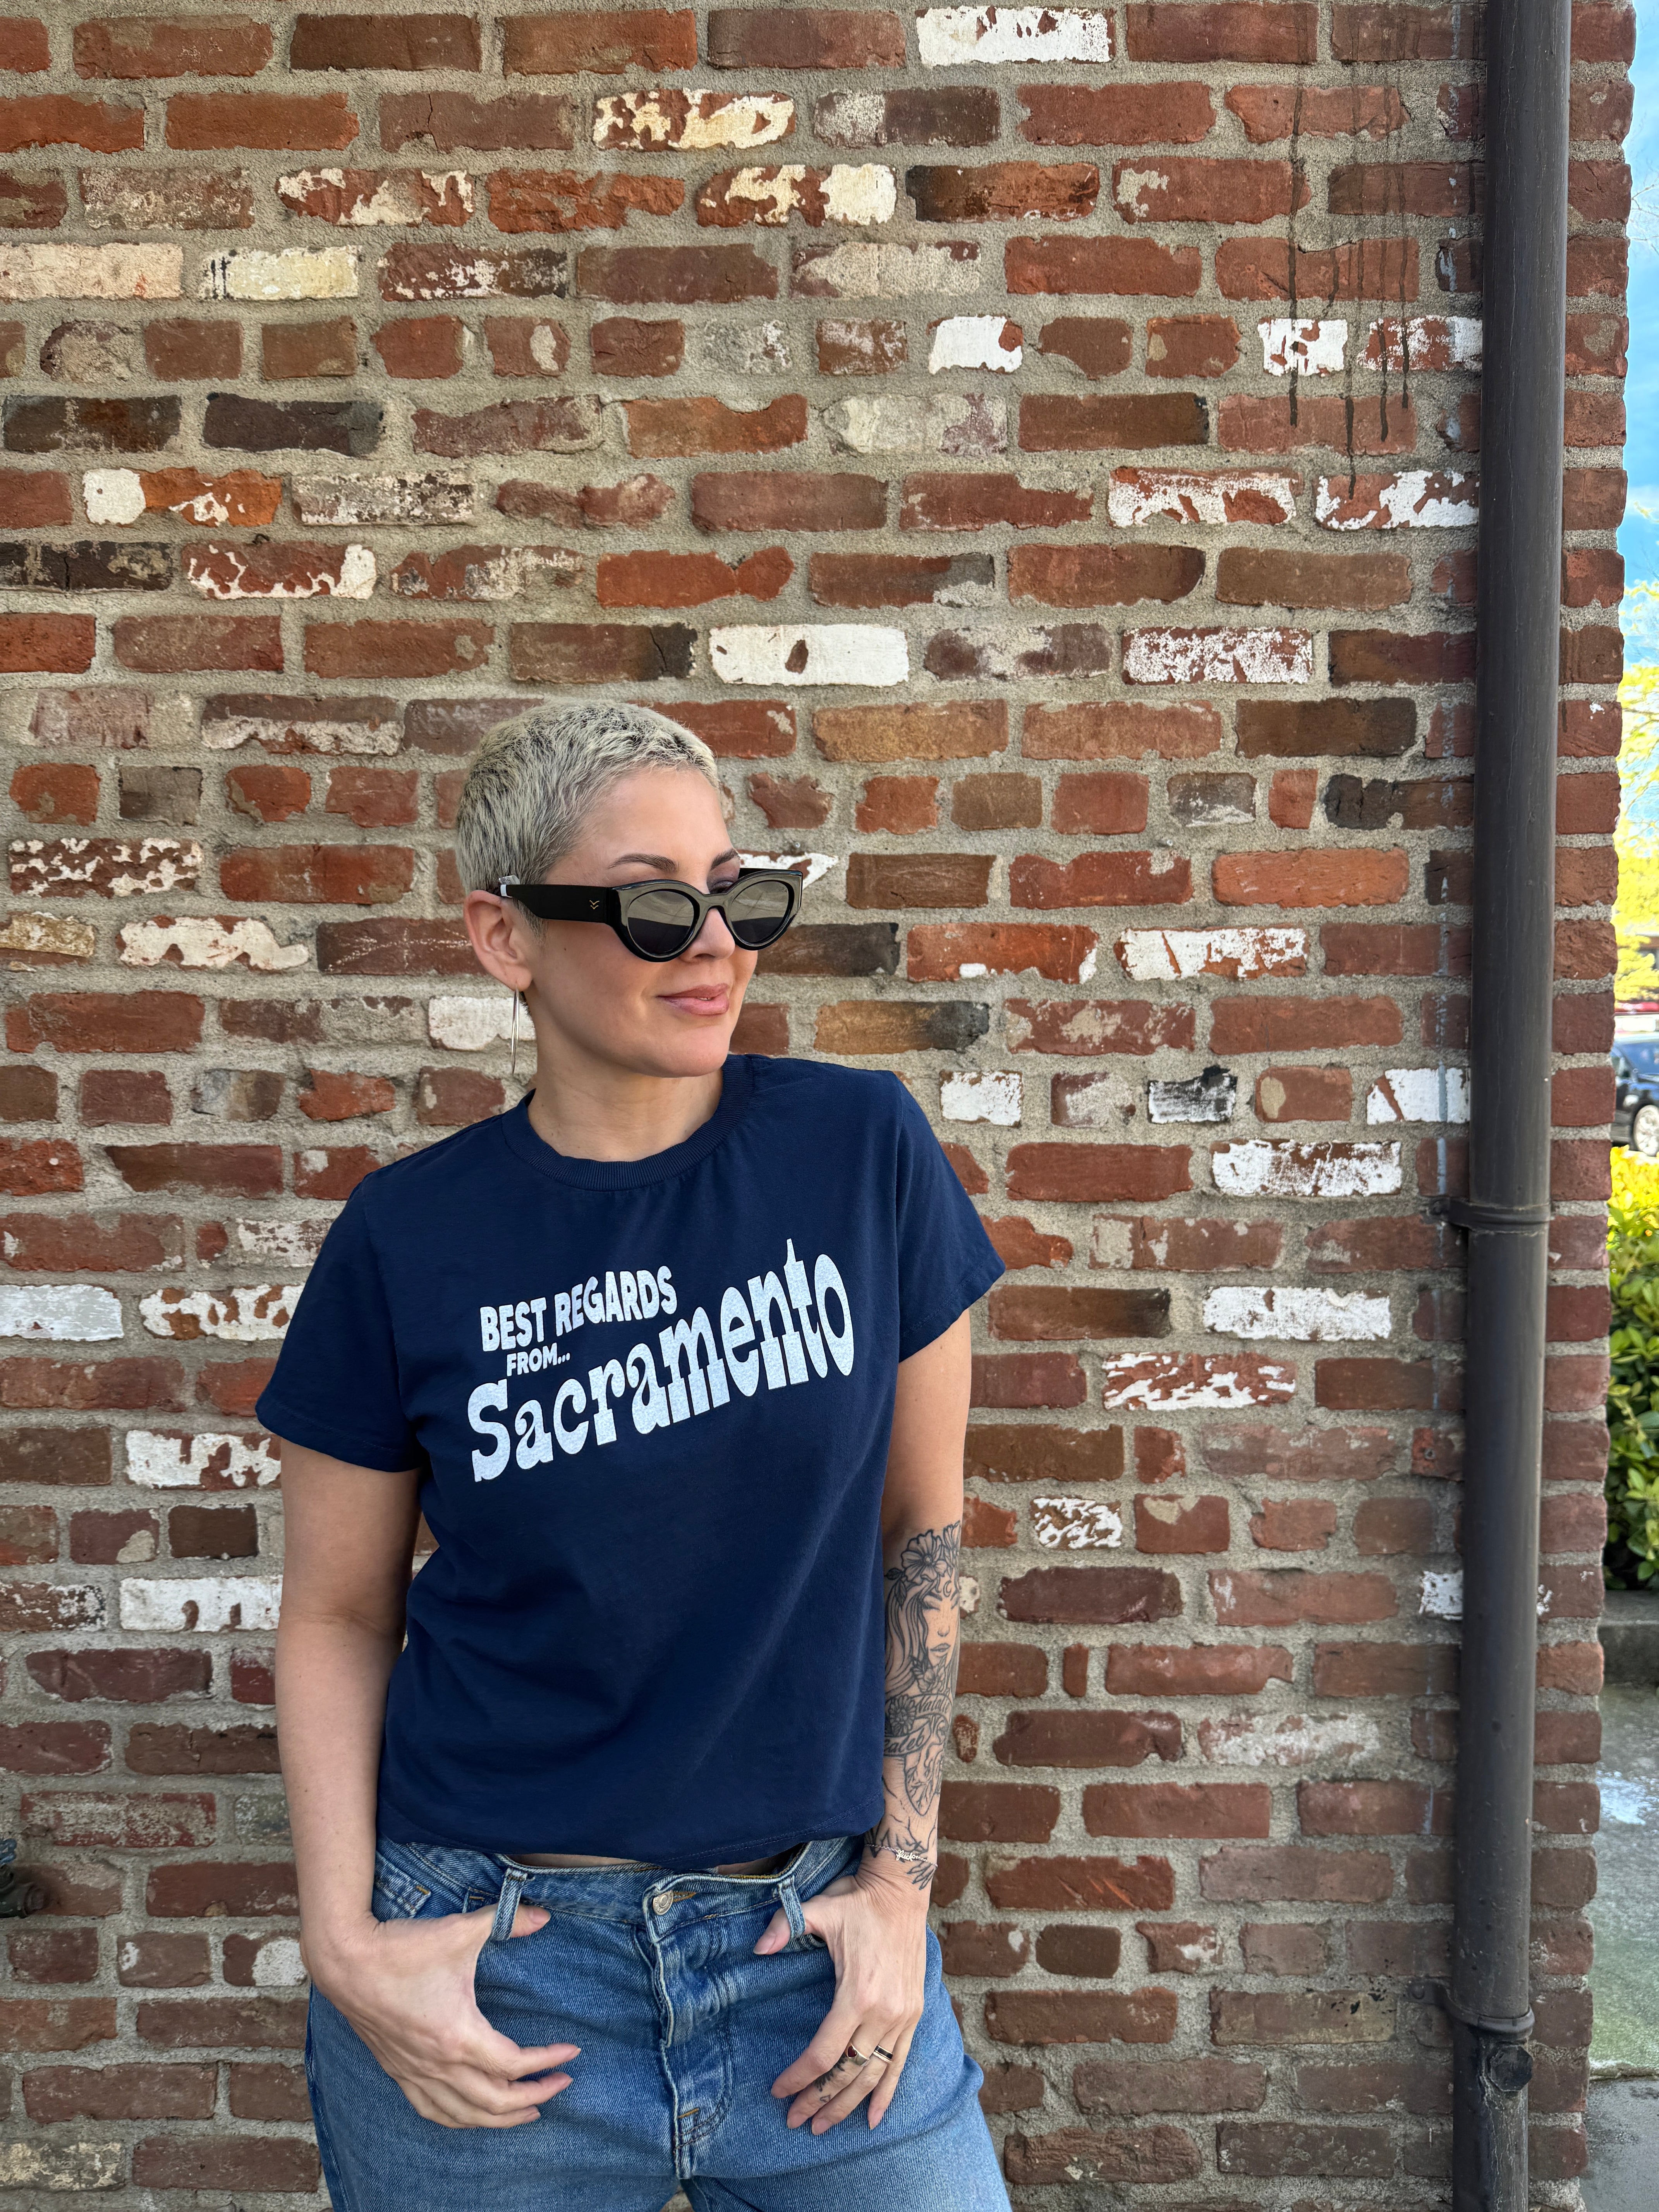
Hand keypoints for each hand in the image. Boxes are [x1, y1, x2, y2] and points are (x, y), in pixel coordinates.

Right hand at [303, 1903, 579, 2128]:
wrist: (346, 1961)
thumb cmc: (403, 1948)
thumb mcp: (460, 1930)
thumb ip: (507, 1921)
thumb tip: (544, 1915)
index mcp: (457, 2036)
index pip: (514, 2065)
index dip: (547, 2061)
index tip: (571, 2052)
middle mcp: (438, 2064)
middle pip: (494, 2102)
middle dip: (534, 2098)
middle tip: (560, 2084)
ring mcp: (415, 2072)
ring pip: (463, 2115)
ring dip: (499, 2119)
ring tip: (527, 2111)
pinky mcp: (398, 2071)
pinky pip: (430, 2111)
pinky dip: (458, 2119)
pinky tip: (470, 2114)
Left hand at [754, 1865, 928, 2131]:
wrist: (902, 1891)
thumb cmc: (857, 1902)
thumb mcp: (819, 1908)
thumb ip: (786, 1926)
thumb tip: (757, 1948)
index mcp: (857, 1993)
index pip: (824, 2052)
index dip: (799, 2076)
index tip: (778, 2091)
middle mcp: (883, 2012)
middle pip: (847, 2072)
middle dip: (818, 2100)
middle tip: (794, 2121)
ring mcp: (902, 2017)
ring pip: (872, 2076)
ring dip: (847, 2105)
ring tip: (823, 2126)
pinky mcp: (914, 2015)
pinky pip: (900, 2063)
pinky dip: (887, 2093)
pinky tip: (874, 2118)